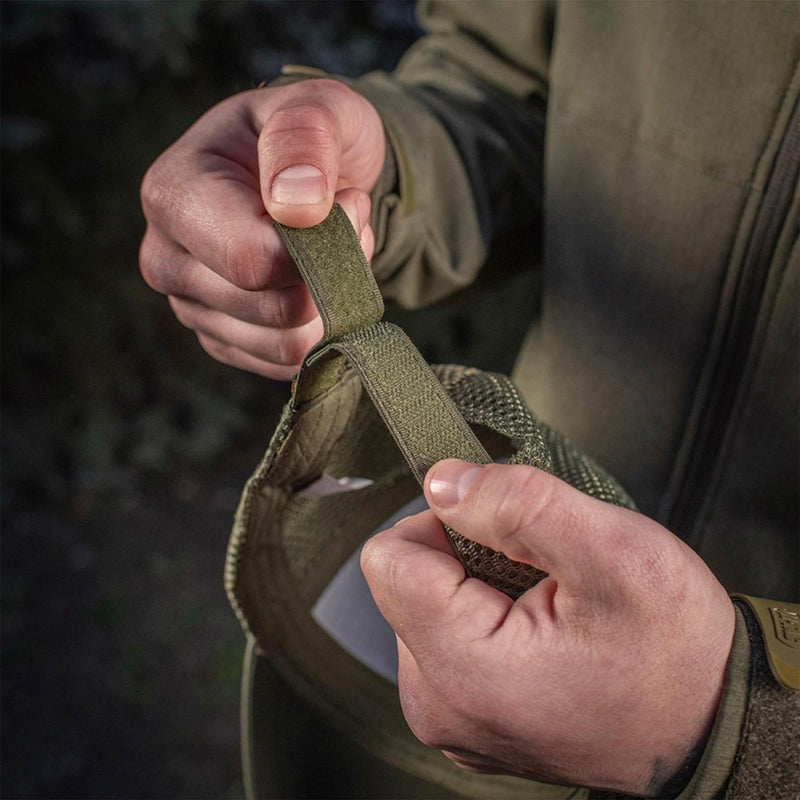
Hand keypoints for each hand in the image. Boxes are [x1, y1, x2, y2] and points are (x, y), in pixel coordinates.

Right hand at [139, 79, 384, 378]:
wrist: (309, 176)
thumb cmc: (310, 138)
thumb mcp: (319, 107)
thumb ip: (305, 137)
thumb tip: (296, 206)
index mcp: (173, 195)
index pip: (250, 259)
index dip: (320, 246)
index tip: (350, 203)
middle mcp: (167, 259)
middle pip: (274, 309)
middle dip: (332, 268)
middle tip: (344, 220)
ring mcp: (193, 307)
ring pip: (287, 343)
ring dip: (332, 297)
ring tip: (330, 245)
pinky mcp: (224, 341)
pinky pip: (288, 362)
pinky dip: (320, 325)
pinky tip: (313, 280)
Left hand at [360, 460, 735, 795]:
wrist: (710, 726)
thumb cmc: (675, 651)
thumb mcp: (615, 553)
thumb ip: (520, 505)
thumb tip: (442, 481)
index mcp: (461, 670)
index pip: (389, 558)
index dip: (447, 523)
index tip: (507, 533)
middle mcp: (438, 702)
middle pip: (405, 578)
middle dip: (468, 556)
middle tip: (544, 578)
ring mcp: (449, 715)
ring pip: (426, 601)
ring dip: (480, 585)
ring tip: (550, 607)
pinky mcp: (463, 713)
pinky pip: (446, 635)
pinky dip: (487, 615)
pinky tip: (542, 631)